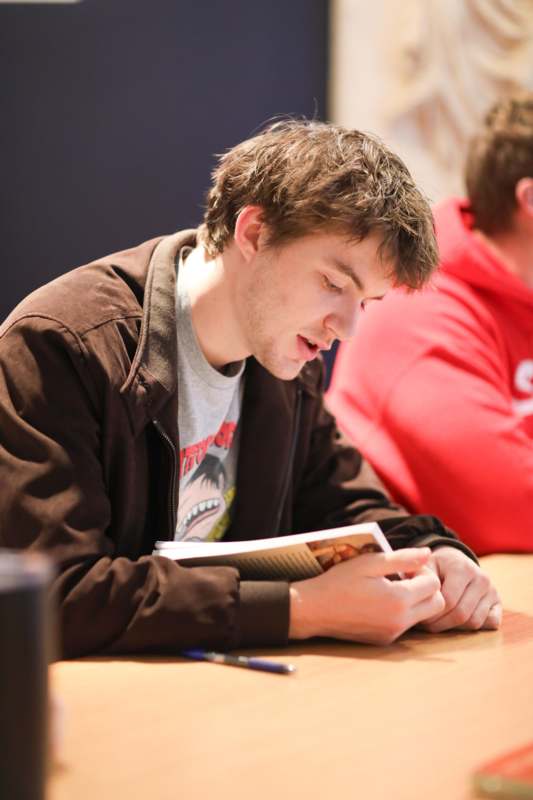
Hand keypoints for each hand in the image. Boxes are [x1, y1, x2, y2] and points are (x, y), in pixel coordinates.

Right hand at [289, 547, 444, 645]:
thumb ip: (402, 559)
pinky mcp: (384, 641)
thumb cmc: (339, 582)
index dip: (423, 572)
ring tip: (389, 588)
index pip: (434, 585)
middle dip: (427, 588)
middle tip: (404, 578)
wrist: (314, 610)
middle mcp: (400, 622)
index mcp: (399, 600)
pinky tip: (379, 601)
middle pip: (437, 605)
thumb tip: (427, 554)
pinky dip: (400, 612)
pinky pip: (404, 625)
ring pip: (422, 616)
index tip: (404, 567)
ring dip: (414, 600)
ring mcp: (392, 634)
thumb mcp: (369, 563)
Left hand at [419, 546, 500, 632]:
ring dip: (454, 627)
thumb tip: (415, 591)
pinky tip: (456, 621)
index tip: (420, 616)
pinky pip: (489, 623)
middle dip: (441, 624)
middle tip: (427, 625)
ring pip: (474, 621)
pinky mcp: (498, 602)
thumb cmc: (434, 568)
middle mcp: (481, 577)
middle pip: (461, 614)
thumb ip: (418, 578)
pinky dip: (473, 627)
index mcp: (461, 567)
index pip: (448, 601)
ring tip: (438, 622)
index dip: (432, 614)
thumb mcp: (423, 568)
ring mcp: (492, 590)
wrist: (452, 561)